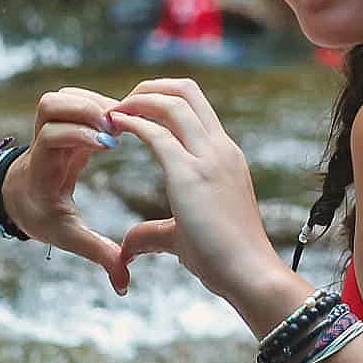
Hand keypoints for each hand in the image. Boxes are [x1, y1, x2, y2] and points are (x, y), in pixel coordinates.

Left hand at [4, 86, 131, 290]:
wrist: (15, 197)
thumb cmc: (41, 216)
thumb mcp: (69, 237)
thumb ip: (97, 254)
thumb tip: (123, 284)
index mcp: (41, 169)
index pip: (50, 137)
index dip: (76, 135)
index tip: (107, 144)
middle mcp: (42, 142)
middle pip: (50, 106)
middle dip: (84, 109)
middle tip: (116, 125)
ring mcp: (50, 127)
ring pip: (61, 97)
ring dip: (91, 102)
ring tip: (121, 121)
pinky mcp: (62, 120)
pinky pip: (75, 99)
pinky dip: (95, 101)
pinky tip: (118, 119)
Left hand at [106, 78, 283, 298]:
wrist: (251, 274)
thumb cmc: (224, 259)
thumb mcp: (184, 238)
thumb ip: (154, 234)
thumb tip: (127, 248)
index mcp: (224, 156)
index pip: (195, 107)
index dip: (162, 100)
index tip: (135, 112)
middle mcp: (220, 149)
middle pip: (186, 90)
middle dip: (149, 87)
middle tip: (120, 103)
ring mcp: (208, 158)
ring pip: (172, 102)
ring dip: (138, 100)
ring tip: (112, 112)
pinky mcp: (190, 175)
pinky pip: (156, 134)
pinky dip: (132, 124)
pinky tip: (113, 128)